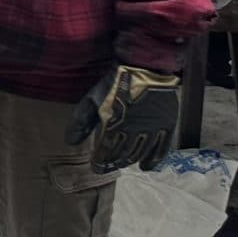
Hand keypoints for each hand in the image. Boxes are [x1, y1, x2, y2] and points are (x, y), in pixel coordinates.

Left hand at [67, 64, 181, 172]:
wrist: (145, 68)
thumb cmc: (114, 83)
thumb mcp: (92, 99)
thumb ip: (81, 121)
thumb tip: (70, 142)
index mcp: (113, 123)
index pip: (105, 152)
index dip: (99, 163)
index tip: (95, 168)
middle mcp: (134, 129)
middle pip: (122, 155)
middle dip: (112, 163)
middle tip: (107, 166)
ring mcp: (152, 128)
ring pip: (140, 154)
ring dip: (129, 162)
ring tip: (121, 164)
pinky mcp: (167, 125)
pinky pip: (161, 149)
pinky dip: (153, 161)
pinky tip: (145, 167)